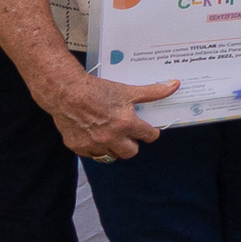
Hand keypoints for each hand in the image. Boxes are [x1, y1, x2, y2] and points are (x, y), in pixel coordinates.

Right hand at [41, 66, 172, 158]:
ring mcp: (93, 144)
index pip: (149, 137)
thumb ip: (153, 92)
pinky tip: (94, 135)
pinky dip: (95, 147)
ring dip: (114, 148)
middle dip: (133, 143)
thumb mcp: (127, 90)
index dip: (150, 132)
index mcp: (125, 124)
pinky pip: (92, 154)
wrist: (66, 92)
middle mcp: (110, 137)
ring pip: (111, 156)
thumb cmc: (97, 90)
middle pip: (131, 152)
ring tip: (112, 135)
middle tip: (129, 133)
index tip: (147, 130)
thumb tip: (174, 85)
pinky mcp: (78, 147)